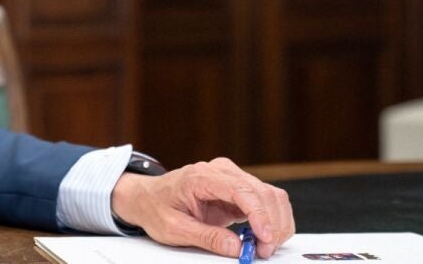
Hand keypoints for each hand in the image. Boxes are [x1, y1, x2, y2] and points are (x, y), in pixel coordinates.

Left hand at [111, 157, 294, 258]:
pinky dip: (271, 220)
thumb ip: (206, 237)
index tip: (264, 237)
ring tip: (263, 246)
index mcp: (201, 176)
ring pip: (270, 195)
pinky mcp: (236, 189)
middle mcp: (220, 171)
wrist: (146, 197)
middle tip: (264, 250)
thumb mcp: (174, 228)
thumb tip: (237, 247)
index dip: (259, 214)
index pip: (241, 190)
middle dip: (272, 224)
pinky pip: (265, 201)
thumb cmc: (155, 207)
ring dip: (276, 223)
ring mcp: (230, 178)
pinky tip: (263, 237)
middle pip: (262, 192)